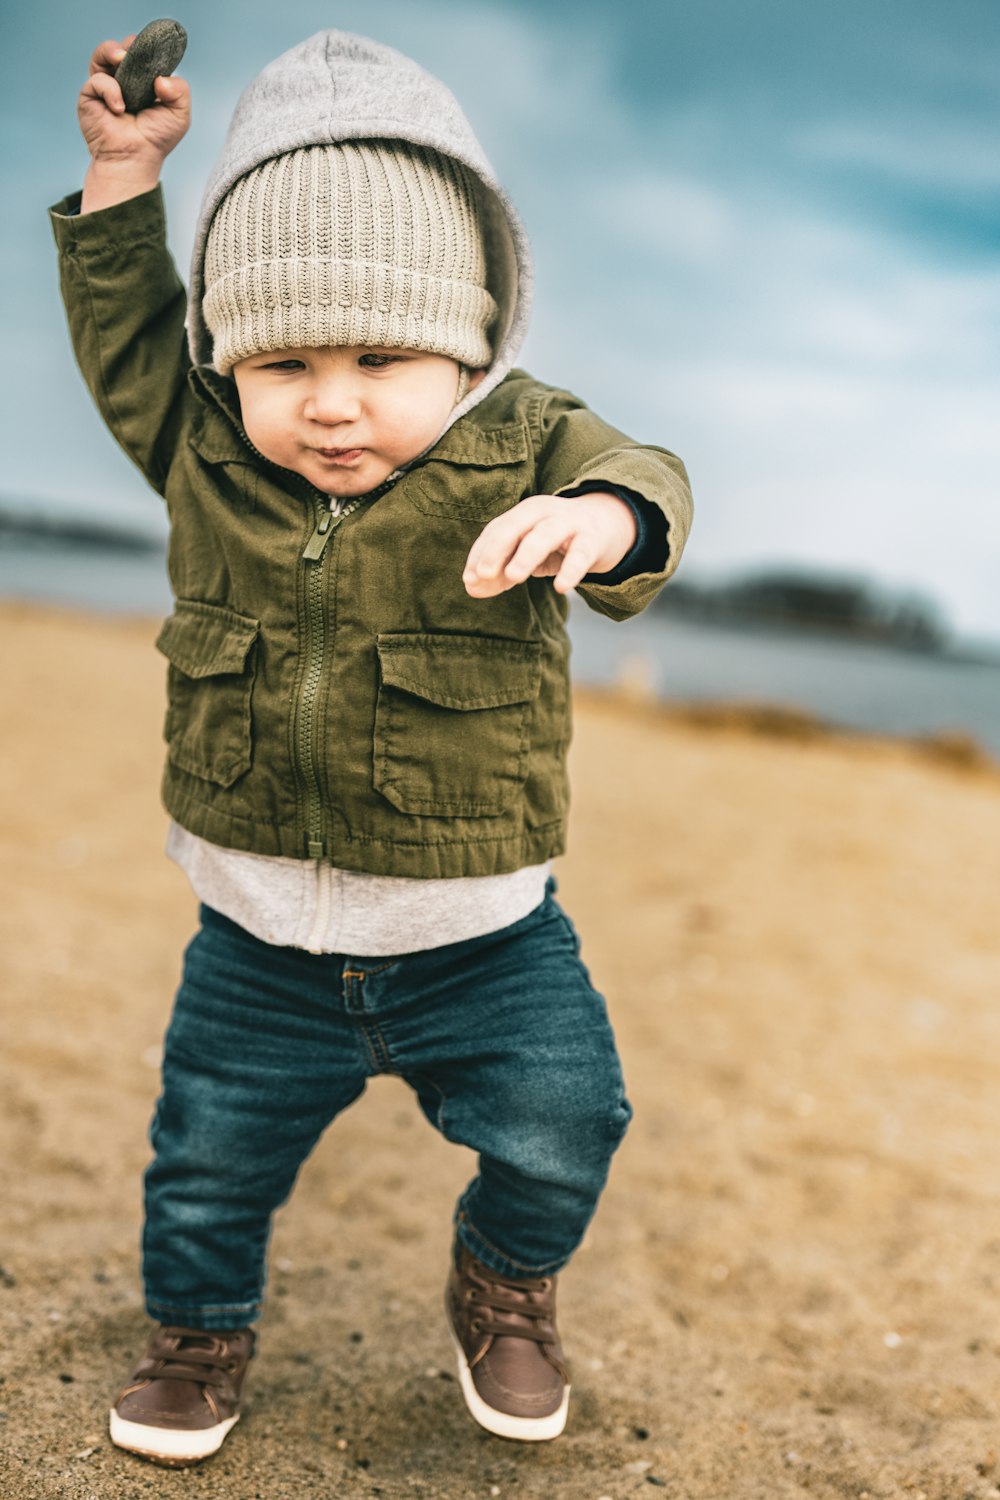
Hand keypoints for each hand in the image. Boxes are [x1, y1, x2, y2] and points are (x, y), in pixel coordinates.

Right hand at [78, 37, 190, 212]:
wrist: (135, 158)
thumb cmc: (156, 139)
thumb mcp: (179, 114)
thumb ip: (180, 90)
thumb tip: (160, 79)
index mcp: (144, 81)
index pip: (143, 54)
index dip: (147, 48)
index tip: (154, 50)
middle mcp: (124, 80)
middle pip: (122, 47)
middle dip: (129, 44)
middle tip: (135, 51)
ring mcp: (105, 85)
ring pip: (102, 53)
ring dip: (112, 51)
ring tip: (122, 60)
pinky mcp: (90, 94)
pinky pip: (97, 80)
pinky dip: (109, 89)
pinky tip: (119, 107)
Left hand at [463, 492, 636, 598]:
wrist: (606, 526)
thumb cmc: (557, 543)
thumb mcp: (526, 555)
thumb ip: (500, 572)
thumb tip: (471, 588)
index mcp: (523, 514)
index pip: (496, 531)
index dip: (480, 554)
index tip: (470, 579)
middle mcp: (543, 513)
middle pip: (514, 526)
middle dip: (496, 549)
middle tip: (483, 574)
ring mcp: (569, 524)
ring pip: (545, 535)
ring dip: (527, 554)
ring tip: (513, 576)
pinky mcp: (592, 540)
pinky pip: (581, 554)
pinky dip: (571, 570)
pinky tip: (561, 587)